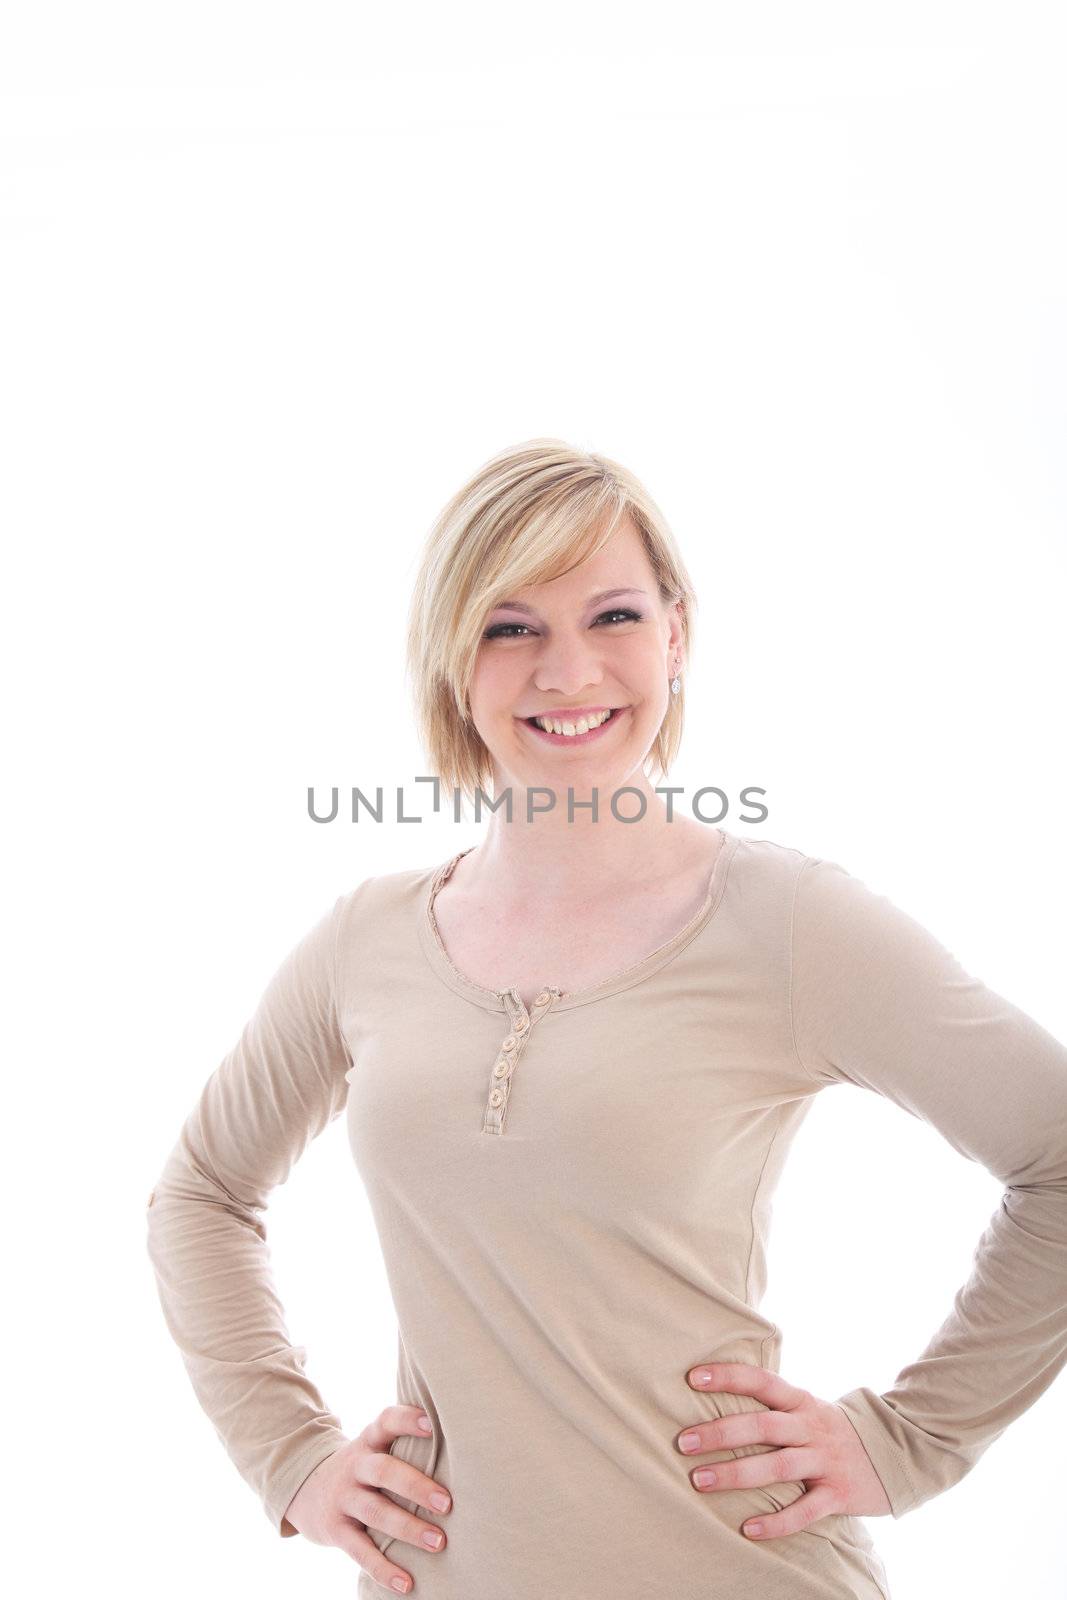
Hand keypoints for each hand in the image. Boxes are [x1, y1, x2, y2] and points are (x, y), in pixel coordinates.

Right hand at [283, 1405, 452, 1592]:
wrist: (305, 1489)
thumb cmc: (361, 1468)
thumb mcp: (373, 1447)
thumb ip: (404, 1443)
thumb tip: (464, 1451)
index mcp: (369, 1441)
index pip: (386, 1421)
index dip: (407, 1420)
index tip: (433, 1424)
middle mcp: (355, 1466)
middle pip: (384, 1471)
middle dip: (417, 1486)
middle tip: (448, 1504)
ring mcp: (343, 1498)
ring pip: (376, 1512)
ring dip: (408, 1528)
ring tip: (439, 1542)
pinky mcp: (335, 1530)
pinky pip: (360, 1552)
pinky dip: (384, 1569)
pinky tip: (407, 1583)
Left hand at [676, 1361, 892, 1539]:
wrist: (897, 1451)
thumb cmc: (833, 1431)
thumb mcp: (807, 1410)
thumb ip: (773, 1407)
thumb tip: (719, 1400)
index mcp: (801, 1402)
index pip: (761, 1381)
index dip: (729, 1377)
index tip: (693, 1378)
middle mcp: (811, 1427)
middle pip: (763, 1425)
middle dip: (721, 1433)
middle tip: (684, 1442)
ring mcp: (825, 1460)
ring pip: (778, 1466)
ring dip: (737, 1474)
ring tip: (700, 1481)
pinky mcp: (839, 1493)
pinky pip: (805, 1510)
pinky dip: (777, 1520)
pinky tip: (748, 1528)